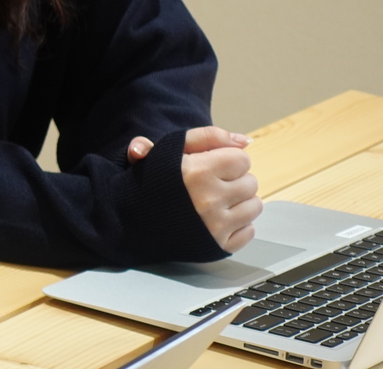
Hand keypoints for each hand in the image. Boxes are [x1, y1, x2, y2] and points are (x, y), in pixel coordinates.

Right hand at [126, 126, 261, 252]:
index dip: (226, 159)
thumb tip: (246, 141)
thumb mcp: (170, 148)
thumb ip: (208, 136)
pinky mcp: (219, 246)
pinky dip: (238, 224)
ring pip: (254, 206)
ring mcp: (215, 225)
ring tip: (215, 201)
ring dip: (239, 201)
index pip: (242, 159)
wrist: (128, 219)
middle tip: (210, 184)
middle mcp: (208, 199)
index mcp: (197, 171)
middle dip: (233, 180)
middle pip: (250, 182)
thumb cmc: (151, 180)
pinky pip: (249, 230)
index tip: (211, 165)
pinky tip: (216, 218)